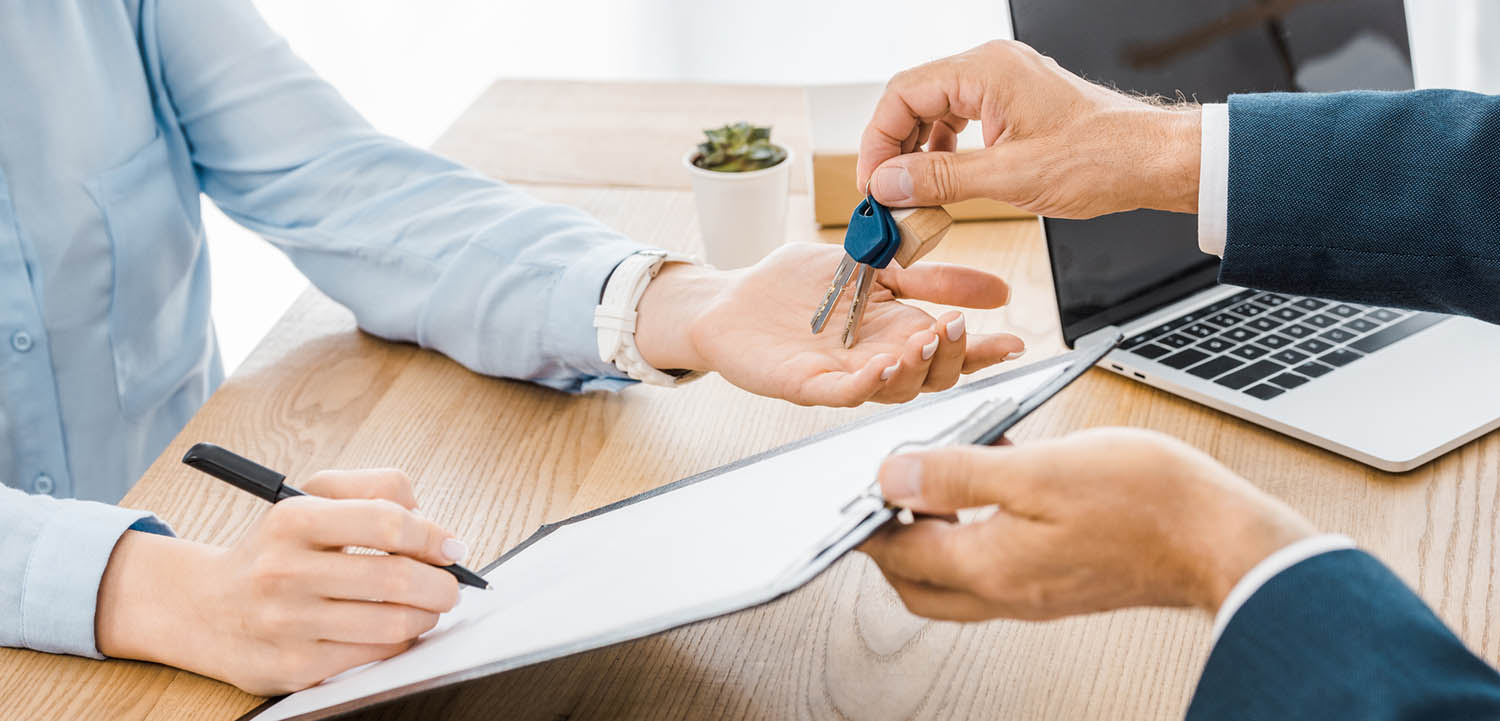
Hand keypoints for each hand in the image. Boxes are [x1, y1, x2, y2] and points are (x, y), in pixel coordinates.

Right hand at [96, 470, 466, 694]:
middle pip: (397, 578)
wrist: (206, 607)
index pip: (387, 521)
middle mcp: (286, 571)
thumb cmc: (277, 550)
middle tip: (450, 585)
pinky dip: (399, 641)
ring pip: (394, 623)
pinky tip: (395, 628)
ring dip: (426, 615)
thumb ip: (377, 491)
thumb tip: (437, 529)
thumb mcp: (313, 499)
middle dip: (441, 584)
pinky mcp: (295, 666)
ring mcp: (289, 623)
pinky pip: (375, 654)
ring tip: (427, 606)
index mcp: (294, 519)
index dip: (433, 536)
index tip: (452, 548)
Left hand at [634, 243, 1025, 405]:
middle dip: (953, 356)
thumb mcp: (874, 265)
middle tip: (960, 328)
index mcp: (898, 333)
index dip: (984, 350)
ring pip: (894, 388)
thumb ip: (928, 277)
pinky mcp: (807, 385)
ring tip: (926, 339)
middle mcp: (878, 361)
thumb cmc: (796, 287)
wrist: (731, 301)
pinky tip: (883, 364)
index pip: (951, 349)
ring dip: (915, 368)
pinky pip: (844, 393)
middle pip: (931, 376)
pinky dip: (868, 382)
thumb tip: (996, 289)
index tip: (1014, 341)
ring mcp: (844, 377)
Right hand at [856, 40, 1200, 218]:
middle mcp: (991, 68)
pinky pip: (960, 121)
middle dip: (893, 148)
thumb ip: (941, 179)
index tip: (873, 182)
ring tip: (910, 194)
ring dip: (917, 153)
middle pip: (914, 99)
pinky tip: (941, 183)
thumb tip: (889, 183)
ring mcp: (1003, 84)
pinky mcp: (1013, 105)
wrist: (1153, 161)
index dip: (878, 140)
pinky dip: (943, 152)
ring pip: (934, 111)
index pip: (903, 93)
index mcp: (987, 70)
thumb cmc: (1101, 159)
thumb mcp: (1010, 178)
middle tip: (885, 192)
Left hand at [860, 428, 1315, 621]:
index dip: (867, 521)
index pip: (899, 554)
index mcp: (989, 567)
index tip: (853, 489)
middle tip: (885, 491)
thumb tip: (892, 477)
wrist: (1225, 541)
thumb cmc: (1146, 502)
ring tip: (939, 476)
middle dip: (890, 541)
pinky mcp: (1061, 582)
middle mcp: (1006, 592)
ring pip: (956, 576)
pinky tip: (999, 480)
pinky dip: (979, 529)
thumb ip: (958, 474)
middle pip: (919, 582)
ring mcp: (1035, 592)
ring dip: (935, 533)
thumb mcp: (1038, 471)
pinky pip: (997, 564)